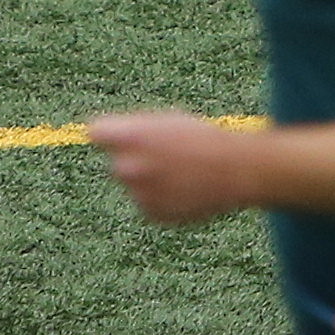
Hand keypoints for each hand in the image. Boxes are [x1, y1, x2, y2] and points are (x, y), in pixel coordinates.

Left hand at [87, 109, 262, 225]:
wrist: (236, 171)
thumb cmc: (205, 140)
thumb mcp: (169, 121)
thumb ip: (135, 129)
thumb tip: (107, 134)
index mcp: (131, 136)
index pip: (97, 132)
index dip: (110, 133)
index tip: (119, 136)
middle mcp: (128, 167)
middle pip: (118, 163)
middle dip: (134, 160)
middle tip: (166, 156)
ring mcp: (138, 193)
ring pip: (135, 186)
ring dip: (150, 181)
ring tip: (182, 172)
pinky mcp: (151, 213)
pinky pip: (149, 203)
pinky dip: (162, 198)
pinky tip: (184, 189)